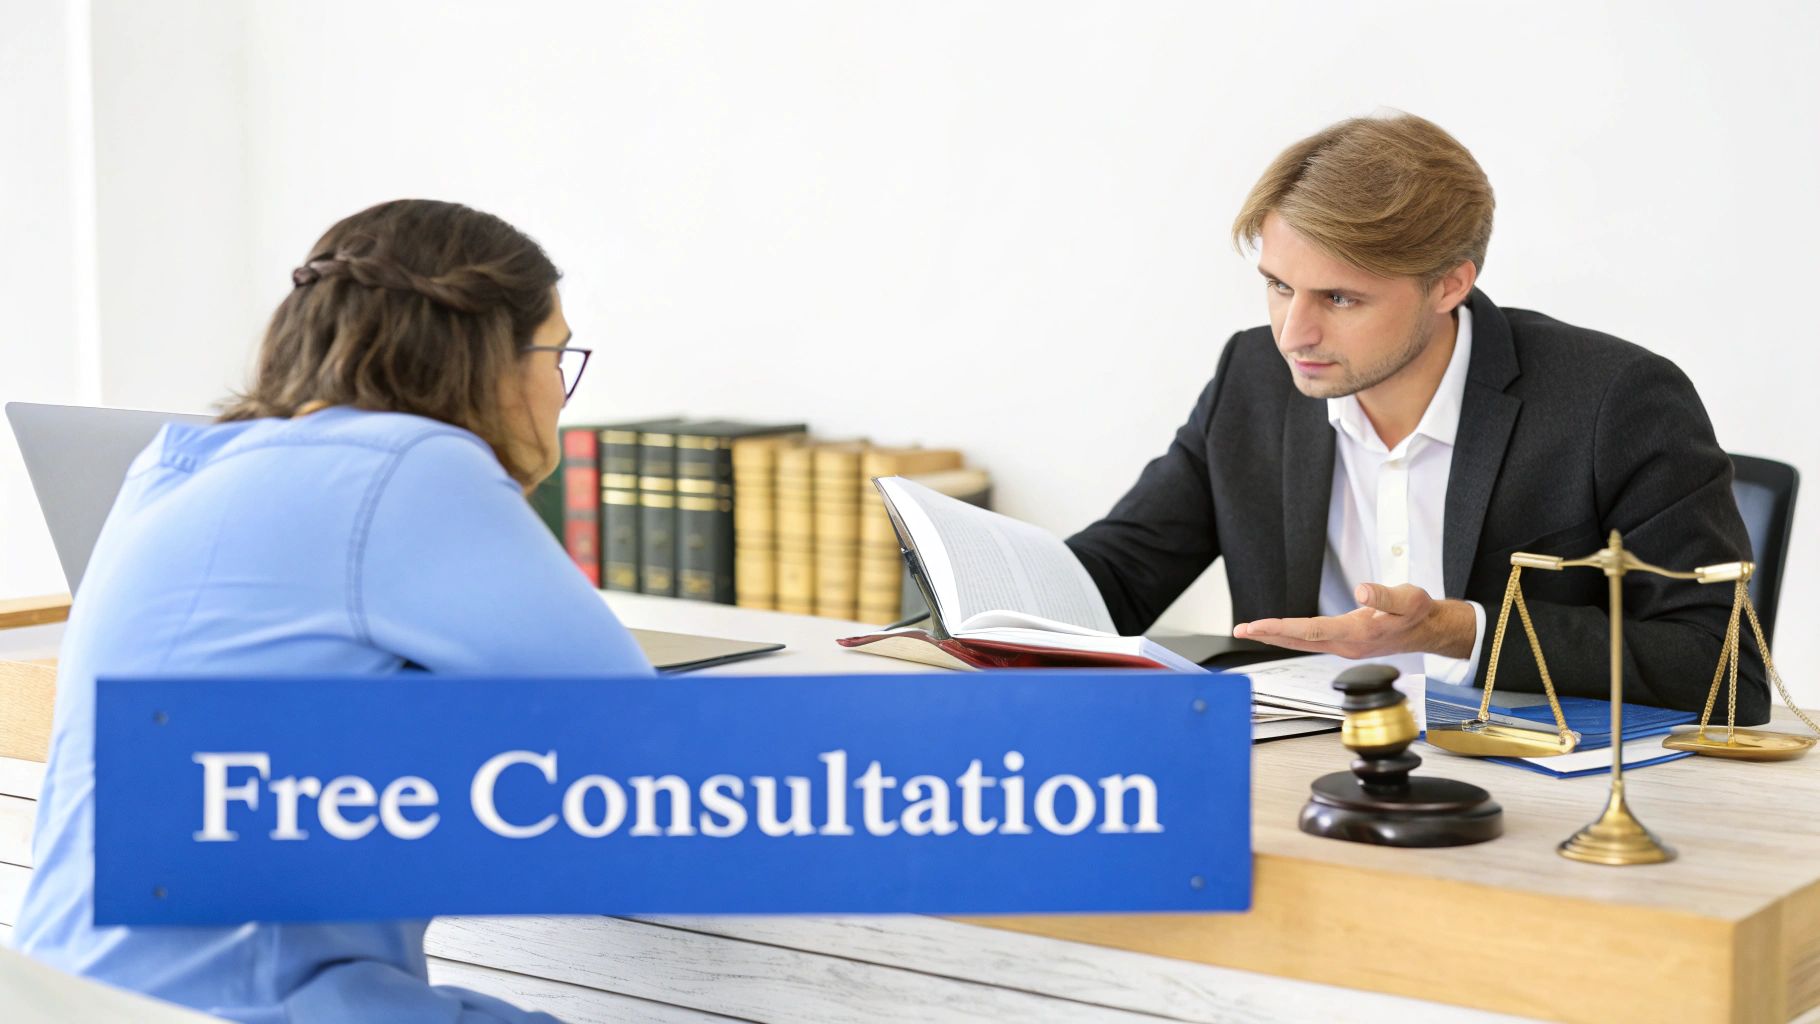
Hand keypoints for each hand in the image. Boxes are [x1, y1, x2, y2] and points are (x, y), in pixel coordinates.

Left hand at [1233, 583, 1475, 659]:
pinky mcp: (1344, 644)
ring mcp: (1344, 647)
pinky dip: (1289, 637)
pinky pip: (1309, 641)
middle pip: (1298, 640)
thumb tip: (1361, 589)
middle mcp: (1346, 644)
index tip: (1257, 625)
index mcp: (1357, 633)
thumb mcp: (1408, 597)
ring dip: (1275, 637)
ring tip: (1248, 631)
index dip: (1281, 628)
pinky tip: (1276, 633)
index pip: (1310, 630)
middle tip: (1239, 630)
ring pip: (1302, 643)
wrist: (1428, 631)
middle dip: (1267, 635)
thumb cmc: (1417, 612)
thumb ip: (1384, 593)